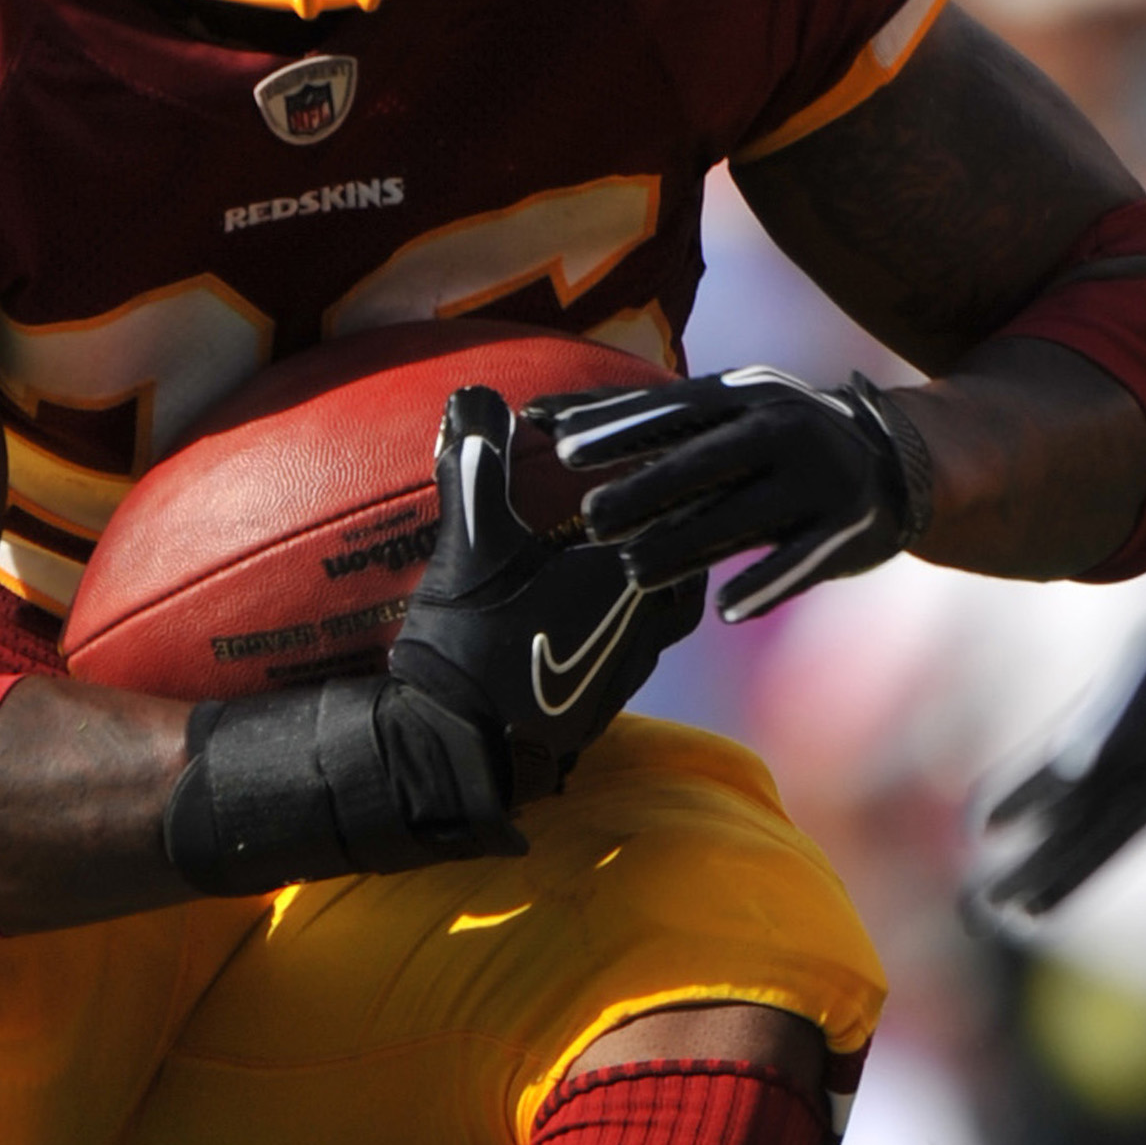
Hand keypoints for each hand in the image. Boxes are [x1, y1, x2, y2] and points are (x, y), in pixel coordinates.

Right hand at [391, 383, 699, 768]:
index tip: (678, 446)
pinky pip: (637, 647)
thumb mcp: (468, 544)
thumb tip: (473, 396)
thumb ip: (476, 466)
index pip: (679, 513)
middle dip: (683, 525)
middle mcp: (645, 627)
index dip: (679, 473)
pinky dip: (629, 617)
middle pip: (689, 563)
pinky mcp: (602, 705)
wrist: (456, 748)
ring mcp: (626, 671)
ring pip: (669, 612)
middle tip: (666, 492)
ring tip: (634, 548)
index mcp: (628, 580)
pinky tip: (595, 610)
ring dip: (659, 576)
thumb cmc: (469, 640)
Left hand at [551, 365, 931, 619]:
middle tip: (593, 518)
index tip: (565, 448)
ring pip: (744, 515)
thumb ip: (643, 420)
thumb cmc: (775, 439)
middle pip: (707, 460)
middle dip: (648, 487)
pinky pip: (801, 560)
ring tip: (634, 570)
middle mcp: (786, 427)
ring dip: (688, 545)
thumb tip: (542, 418)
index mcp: (747, 394)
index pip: (675, 409)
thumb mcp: (723, 415)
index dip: (622, 427)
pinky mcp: (849, 527)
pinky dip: (764, 584)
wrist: (895, 461)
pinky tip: (725, 610)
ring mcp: (822, 477)